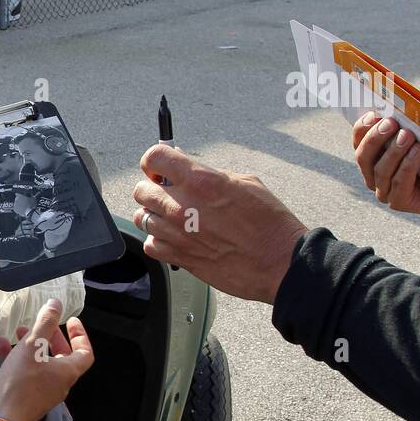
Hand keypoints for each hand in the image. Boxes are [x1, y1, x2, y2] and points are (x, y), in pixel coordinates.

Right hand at [0, 300, 93, 420]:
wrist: (2, 416)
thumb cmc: (21, 381)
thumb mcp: (32, 346)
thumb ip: (45, 322)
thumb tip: (56, 303)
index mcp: (67, 372)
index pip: (85, 353)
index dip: (80, 335)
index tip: (71, 320)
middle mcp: (60, 383)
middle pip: (62, 356)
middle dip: (51, 337)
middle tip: (42, 324)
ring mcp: (44, 392)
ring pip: (42, 363)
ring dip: (32, 345)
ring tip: (18, 331)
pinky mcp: (28, 397)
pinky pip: (28, 373)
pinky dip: (19, 359)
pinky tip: (2, 346)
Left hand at [133, 145, 307, 303]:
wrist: (279, 262)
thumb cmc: (269, 223)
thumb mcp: (245, 183)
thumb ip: (208, 173)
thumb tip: (184, 166)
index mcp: (200, 180)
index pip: (154, 158)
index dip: (154, 162)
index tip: (159, 169)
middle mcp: (182, 205)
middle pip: (140, 190)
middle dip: (153, 189)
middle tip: (169, 194)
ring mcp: (177, 233)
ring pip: (141, 218)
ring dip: (155, 216)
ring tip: (175, 219)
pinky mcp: (178, 257)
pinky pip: (150, 245)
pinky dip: (159, 241)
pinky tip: (176, 239)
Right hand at [352, 111, 419, 215]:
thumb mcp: (416, 141)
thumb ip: (407, 129)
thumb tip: (408, 107)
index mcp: (371, 159)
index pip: (358, 143)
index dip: (362, 129)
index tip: (373, 114)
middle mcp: (372, 176)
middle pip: (363, 157)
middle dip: (375, 138)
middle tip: (390, 123)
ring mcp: (383, 191)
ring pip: (381, 170)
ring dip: (394, 151)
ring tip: (408, 135)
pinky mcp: (398, 202)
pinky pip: (399, 183)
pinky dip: (408, 165)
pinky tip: (417, 151)